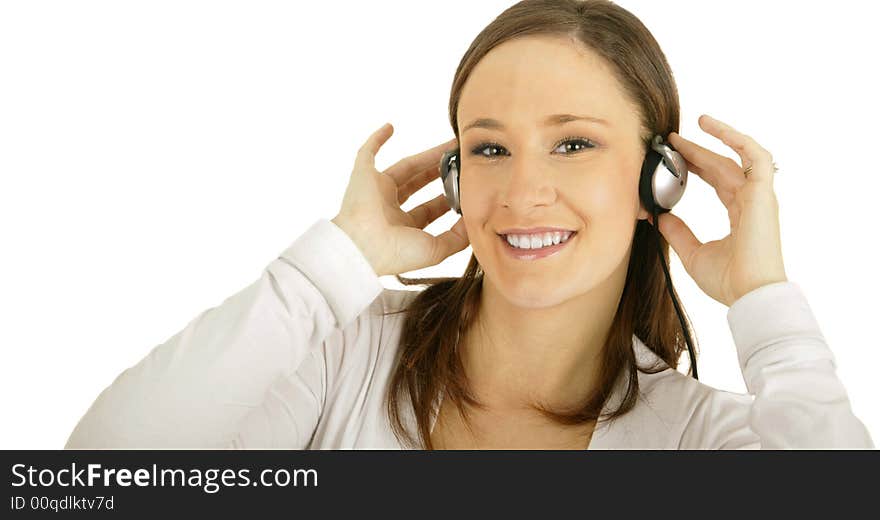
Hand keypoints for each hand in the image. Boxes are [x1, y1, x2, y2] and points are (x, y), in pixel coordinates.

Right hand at [332, 123, 468, 276]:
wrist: (361, 246)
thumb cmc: (395, 252)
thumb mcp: (435, 250)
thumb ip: (457, 238)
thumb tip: (472, 220)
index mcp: (403, 228)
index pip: (429, 209)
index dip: (448, 197)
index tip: (466, 186)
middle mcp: (389, 209)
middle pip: (420, 184)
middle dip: (441, 172)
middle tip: (461, 159)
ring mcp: (375, 191)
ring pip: (405, 167)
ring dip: (426, 156)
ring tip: (449, 145)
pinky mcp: (362, 175)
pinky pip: (367, 152)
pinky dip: (376, 139)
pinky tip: (390, 127)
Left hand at [650, 115, 786, 306]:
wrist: (749, 294)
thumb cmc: (728, 281)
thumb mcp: (693, 253)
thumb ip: (678, 233)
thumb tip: (660, 216)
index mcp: (739, 214)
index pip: (717, 181)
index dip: (697, 166)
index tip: (675, 157)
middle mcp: (751, 202)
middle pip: (722, 166)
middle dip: (697, 151)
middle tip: (673, 139)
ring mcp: (759, 196)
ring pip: (737, 156)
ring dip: (718, 137)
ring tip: (698, 121)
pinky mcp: (762, 194)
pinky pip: (756, 156)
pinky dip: (737, 139)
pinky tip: (715, 128)